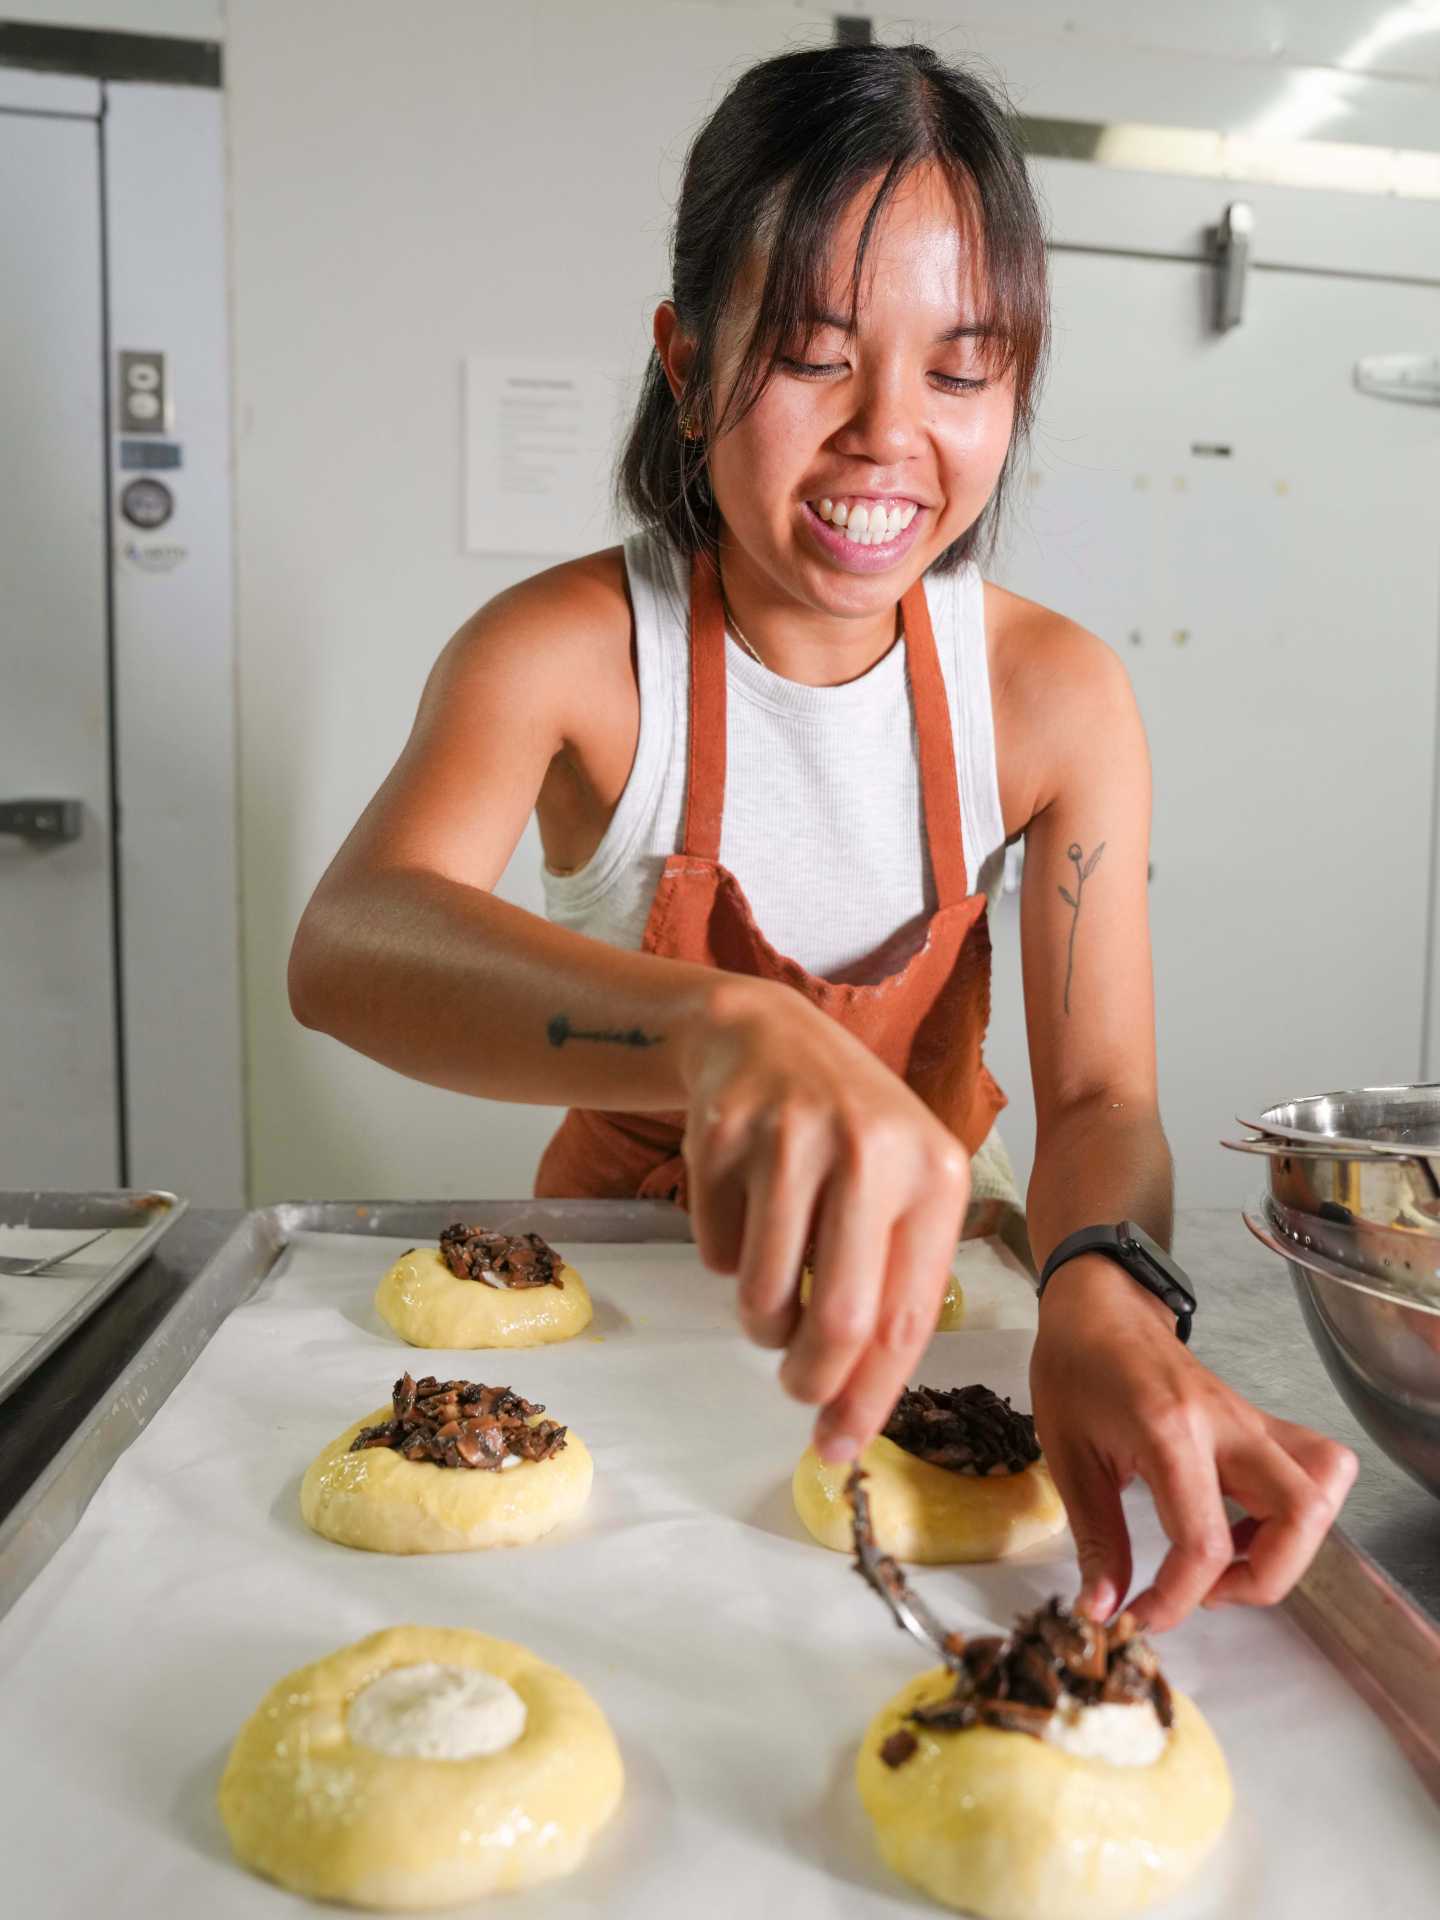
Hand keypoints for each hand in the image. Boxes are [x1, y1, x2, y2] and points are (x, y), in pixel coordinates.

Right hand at [679, 977, 969, 1461]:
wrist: (765, 1035)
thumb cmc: (846, 1136)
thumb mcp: (898, 1187)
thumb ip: (892, 1285)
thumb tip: (852, 1409)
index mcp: (932, 1173)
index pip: (906, 1318)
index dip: (869, 1398)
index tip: (839, 1447)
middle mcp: (869, 1150)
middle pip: (840, 1318)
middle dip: (810, 1378)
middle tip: (795, 1388)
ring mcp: (792, 1137)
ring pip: (766, 1294)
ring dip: (761, 1320)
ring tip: (773, 1286)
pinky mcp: (723, 1134)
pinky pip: (716, 1252)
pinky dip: (726, 1260)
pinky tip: (745, 1212)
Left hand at [1030, 1255, 1357, 1629]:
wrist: (1098, 1304)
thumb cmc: (1075, 1368)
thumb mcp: (1067, 1456)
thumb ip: (1095, 1539)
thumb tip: (1102, 1610)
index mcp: (1170, 1431)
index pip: (1204, 1540)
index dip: (1177, 1598)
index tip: (1141, 1615)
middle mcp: (1227, 1424)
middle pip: (1302, 1511)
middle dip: (1265, 1579)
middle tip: (1205, 1589)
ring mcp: (1251, 1419)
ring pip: (1325, 1486)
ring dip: (1291, 1545)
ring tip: (1227, 1560)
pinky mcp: (1260, 1421)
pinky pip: (1313, 1467)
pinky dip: (1293, 1514)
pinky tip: (1237, 1526)